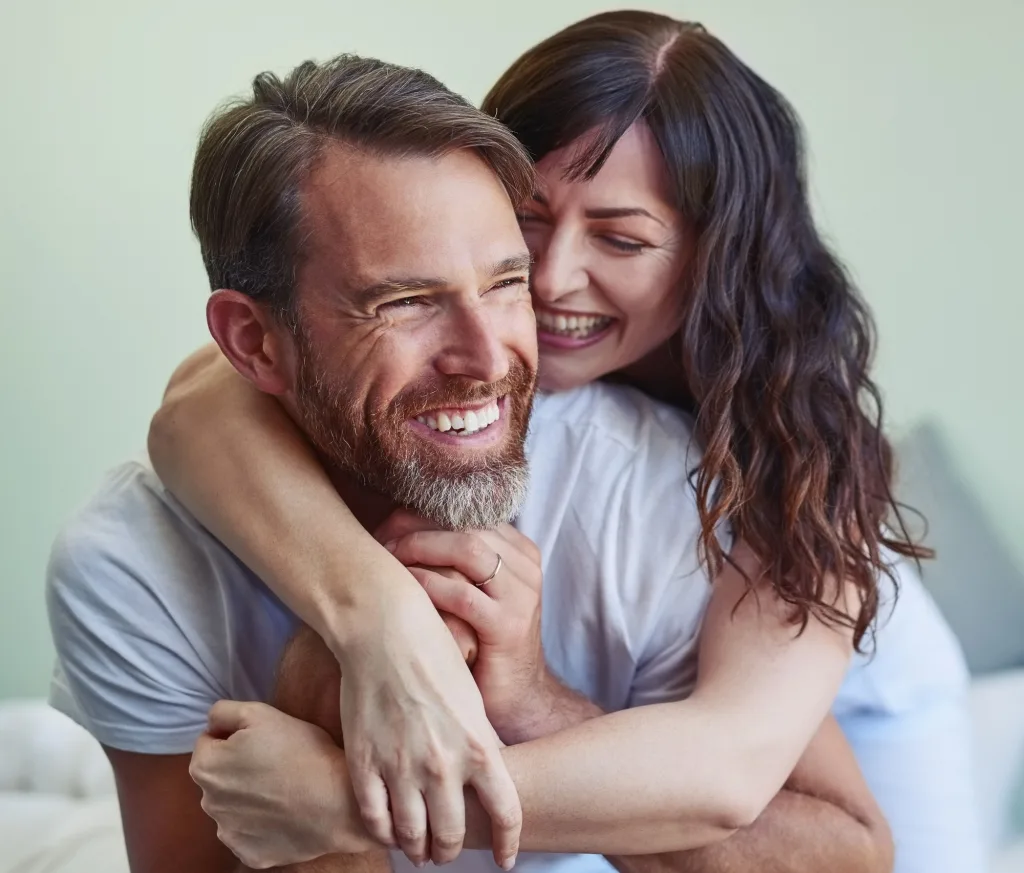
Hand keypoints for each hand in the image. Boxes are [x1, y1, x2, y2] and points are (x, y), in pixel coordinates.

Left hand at [190, 700, 373, 867]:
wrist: (336, 802)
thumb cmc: (300, 751)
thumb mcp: (261, 713)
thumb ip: (224, 712)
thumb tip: (212, 725)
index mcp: (205, 766)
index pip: (208, 742)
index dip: (234, 736)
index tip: (261, 740)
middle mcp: (208, 802)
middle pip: (218, 776)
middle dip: (237, 768)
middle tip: (274, 761)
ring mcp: (228, 832)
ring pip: (232, 806)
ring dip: (247, 797)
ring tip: (282, 788)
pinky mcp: (248, 854)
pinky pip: (248, 833)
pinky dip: (260, 824)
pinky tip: (284, 813)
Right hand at [334, 514, 520, 869]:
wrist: (384, 628)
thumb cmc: (434, 653)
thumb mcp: (471, 700)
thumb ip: (478, 744)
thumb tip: (483, 780)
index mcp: (479, 745)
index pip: (505, 814)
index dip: (508, 843)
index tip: (505, 859)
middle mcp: (443, 764)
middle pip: (452, 834)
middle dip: (451, 849)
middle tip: (446, 849)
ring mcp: (400, 766)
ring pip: (412, 834)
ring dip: (417, 847)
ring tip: (418, 846)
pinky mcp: (363, 761)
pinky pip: (374, 818)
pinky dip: (382, 832)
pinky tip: (388, 830)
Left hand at [386, 523, 556, 743]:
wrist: (518, 697)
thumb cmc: (482, 640)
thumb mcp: (476, 591)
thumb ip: (456, 559)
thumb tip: (398, 524)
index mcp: (519, 550)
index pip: (469, 513)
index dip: (424, 513)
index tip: (387, 525)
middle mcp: (525, 566)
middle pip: (466, 524)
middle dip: (417, 527)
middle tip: (380, 540)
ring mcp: (521, 596)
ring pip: (467, 548)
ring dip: (419, 548)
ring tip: (387, 559)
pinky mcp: (507, 627)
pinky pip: (461, 594)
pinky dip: (427, 584)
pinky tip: (402, 589)